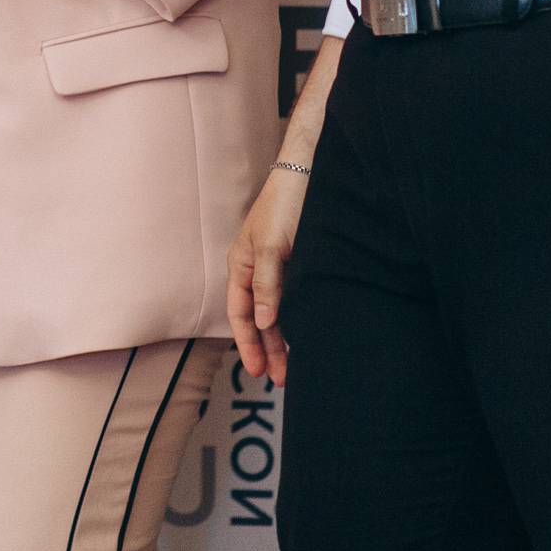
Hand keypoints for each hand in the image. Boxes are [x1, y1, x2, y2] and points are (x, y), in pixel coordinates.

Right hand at [228, 167, 308, 383]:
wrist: (310, 171)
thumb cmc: (284, 203)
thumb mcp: (271, 247)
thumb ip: (267, 285)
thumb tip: (263, 322)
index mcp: (242, 264)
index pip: (240, 313)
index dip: (248, 343)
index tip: (258, 370)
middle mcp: (257, 269)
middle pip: (259, 318)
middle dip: (267, 349)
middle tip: (279, 380)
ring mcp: (277, 267)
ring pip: (277, 311)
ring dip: (283, 339)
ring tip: (292, 367)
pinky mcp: (298, 263)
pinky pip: (293, 299)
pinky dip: (296, 320)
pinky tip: (304, 335)